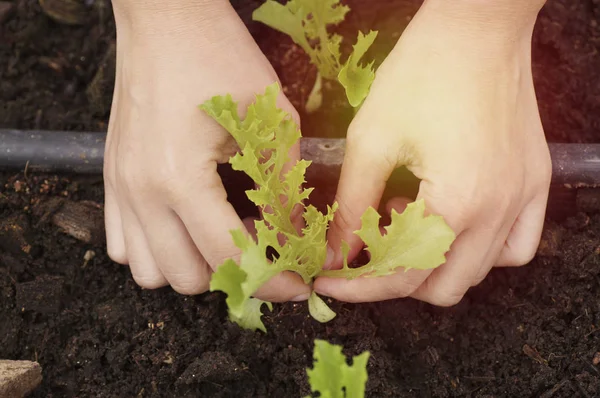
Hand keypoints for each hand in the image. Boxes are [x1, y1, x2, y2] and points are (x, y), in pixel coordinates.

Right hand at [104, 1, 309, 299]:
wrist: (164, 20)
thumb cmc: (218, 56)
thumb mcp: (270, 118)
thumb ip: (283, 184)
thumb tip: (295, 232)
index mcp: (181, 178)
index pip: (229, 256)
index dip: (271, 280)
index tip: (296, 285)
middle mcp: (142, 192)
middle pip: (186, 278)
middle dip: (231, 274)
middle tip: (259, 246)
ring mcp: (120, 187)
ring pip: (148, 272)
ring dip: (189, 266)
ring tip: (218, 235)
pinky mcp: (112, 178)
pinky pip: (121, 245)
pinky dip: (155, 249)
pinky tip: (182, 224)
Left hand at [314, 0, 550, 305]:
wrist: (477, 27)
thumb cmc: (420, 73)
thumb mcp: (370, 141)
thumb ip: (351, 206)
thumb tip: (336, 254)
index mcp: (455, 202)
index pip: (403, 276)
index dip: (359, 286)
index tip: (329, 280)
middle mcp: (498, 211)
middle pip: (444, 287)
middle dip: (395, 280)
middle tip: (366, 248)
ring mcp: (524, 198)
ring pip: (480, 272)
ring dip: (436, 264)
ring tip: (408, 218)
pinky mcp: (535, 182)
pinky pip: (517, 244)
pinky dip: (482, 251)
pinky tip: (455, 223)